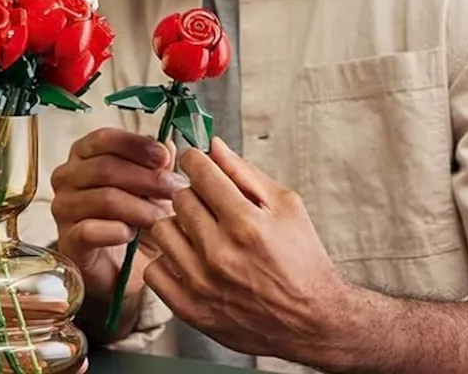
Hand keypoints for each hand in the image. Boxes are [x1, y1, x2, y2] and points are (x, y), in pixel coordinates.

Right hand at [50, 128, 186, 317]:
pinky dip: (117, 232)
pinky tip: (132, 235)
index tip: (164, 157)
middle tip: (176, 190)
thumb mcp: (151, 189)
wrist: (121, 268)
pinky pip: (91, 230)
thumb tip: (169, 146)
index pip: (104, 139)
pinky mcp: (67, 239)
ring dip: (140, 208)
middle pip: (106, 167)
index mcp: (84, 155)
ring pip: (104, 198)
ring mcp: (63, 208)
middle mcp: (67, 177)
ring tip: (162, 219)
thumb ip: (158, 166)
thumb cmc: (133, 220)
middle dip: (147, 178)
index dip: (136, 145)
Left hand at [144, 136, 352, 362]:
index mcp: (246, 223)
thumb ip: (245, 173)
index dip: (197, 161)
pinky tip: (190, 262)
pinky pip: (154, 270)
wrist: (314, 321)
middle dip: (193, 195)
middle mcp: (220, 253)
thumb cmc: (303, 260)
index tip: (199, 165)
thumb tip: (212, 145)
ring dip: (179, 228)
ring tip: (200, 236)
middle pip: (179, 198)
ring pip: (162, 230)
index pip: (199, 171)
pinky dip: (168, 264)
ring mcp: (202, 283)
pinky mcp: (191, 309)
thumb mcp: (287, 207)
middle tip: (210, 207)